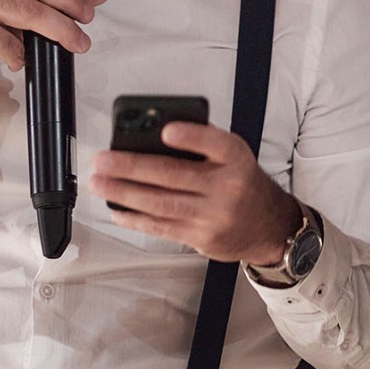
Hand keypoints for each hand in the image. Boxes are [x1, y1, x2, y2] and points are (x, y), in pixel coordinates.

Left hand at [90, 122, 297, 264]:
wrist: (269, 227)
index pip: (216, 143)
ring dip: (124, 193)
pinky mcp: (201, 238)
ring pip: (161, 203)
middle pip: (174, 175)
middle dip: (132, 167)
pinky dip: (135, 219)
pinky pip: (162, 228)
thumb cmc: (244, 184)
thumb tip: (153, 134)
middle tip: (103, 160)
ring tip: (99, 183)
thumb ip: (203, 144)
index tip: (166, 130)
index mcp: (236, 159)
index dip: (191, 136)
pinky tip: (117, 210)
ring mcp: (213, 216)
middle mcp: (227, 188)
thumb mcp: (235, 157)